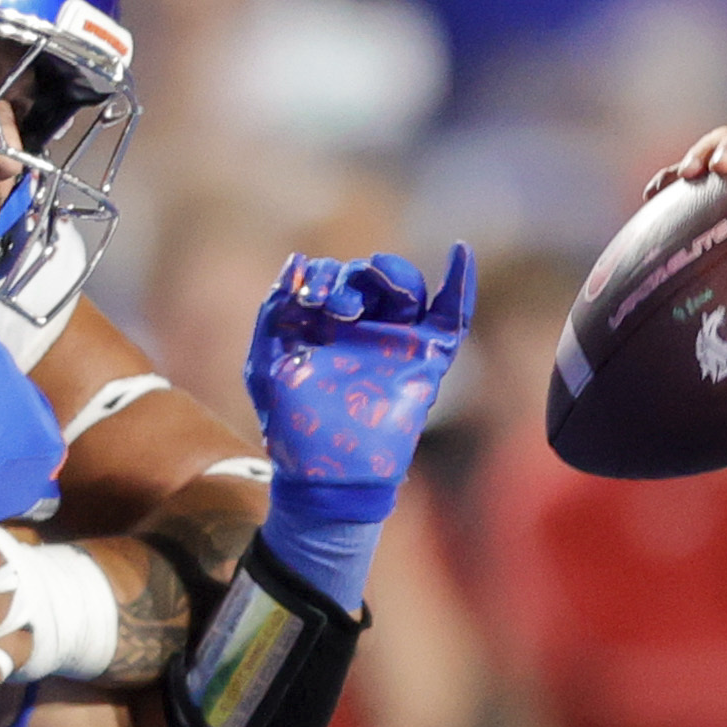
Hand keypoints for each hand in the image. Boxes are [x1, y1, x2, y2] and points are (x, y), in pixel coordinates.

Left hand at [248, 245, 478, 508]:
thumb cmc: (294, 427)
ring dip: (391, 275)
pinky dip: (460, 282)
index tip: (309, 302)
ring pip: (407, 287)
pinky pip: (452, 315)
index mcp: (323, 326)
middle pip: (370, 274)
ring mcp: (396, 342)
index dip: (321, 276)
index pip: (331, 275)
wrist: (330, 475)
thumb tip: (297, 262)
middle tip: (339, 307)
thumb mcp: (266, 364)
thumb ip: (274, 313)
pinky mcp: (426, 360)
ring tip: (373, 297)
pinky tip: (458, 251)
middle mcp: (362, 328)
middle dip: (353, 277)